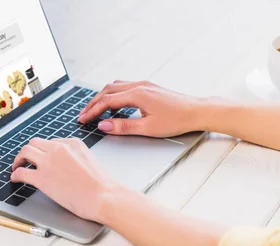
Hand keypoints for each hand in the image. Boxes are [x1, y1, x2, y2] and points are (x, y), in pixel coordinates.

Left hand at [11, 138, 122, 221]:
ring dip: (18, 160)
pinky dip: (15, 174)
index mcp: (72, 143)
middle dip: (28, 151)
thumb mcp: (89, 161)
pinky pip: (21, 172)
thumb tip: (64, 166)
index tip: (40, 158)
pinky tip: (15, 179)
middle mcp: (59, 148)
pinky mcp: (42, 178)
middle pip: (35, 143)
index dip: (43, 151)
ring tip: (16, 167)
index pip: (51, 142)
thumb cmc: (102, 186)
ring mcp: (49, 162)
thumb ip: (75, 158)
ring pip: (25, 152)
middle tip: (24, 160)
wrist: (104, 197)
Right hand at [78, 81, 205, 136]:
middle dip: (93, 103)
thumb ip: (123, 127)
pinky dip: (114, 94)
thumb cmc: (177, 120)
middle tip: (83, 115)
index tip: (82, 119)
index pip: (107, 101)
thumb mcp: (147, 128)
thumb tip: (103, 125)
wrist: (197, 111)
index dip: (92, 111)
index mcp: (137, 94)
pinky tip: (114, 104)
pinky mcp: (149, 87)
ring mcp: (144, 84)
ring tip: (94, 109)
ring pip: (115, 86)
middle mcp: (139, 86)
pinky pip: (124, 87)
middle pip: (107, 91)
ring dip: (102, 97)